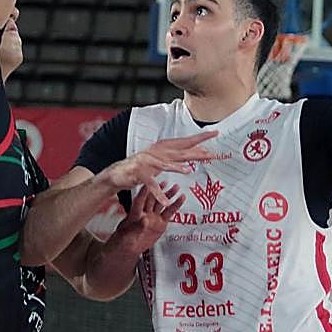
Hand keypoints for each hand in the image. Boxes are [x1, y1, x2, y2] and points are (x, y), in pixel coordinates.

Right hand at [99, 131, 218, 197]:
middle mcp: (156, 152)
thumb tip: (189, 159)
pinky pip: (150, 184)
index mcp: (162, 149)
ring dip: (176, 168)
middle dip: (196, 151)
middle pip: (179, 151)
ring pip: (164, 165)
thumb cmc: (140, 169)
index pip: (184, 142)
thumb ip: (173, 160)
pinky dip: (158, 192)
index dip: (200, 138)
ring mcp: (146, 162)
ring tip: (189, 171)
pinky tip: (165, 198)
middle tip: (212, 153)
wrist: (116, 174)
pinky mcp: (138, 174)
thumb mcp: (159, 163)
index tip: (215, 133)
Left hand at [109, 183, 186, 255]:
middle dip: (159, 190)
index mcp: (134, 214)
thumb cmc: (124, 241)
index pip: (139, 200)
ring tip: (176, 187)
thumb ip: (138, 227)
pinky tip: (180, 199)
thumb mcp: (128, 235)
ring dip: (168, 195)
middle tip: (166, 182)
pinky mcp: (160, 223)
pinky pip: (169, 213)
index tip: (148, 183)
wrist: (129, 248)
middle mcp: (144, 213)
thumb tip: (145, 220)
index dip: (143, 192)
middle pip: (152, 199)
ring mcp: (153, 217)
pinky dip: (175, 205)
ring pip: (161, 203)